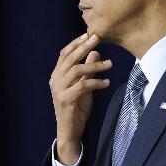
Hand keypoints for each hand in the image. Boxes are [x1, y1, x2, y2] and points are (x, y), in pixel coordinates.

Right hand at [50, 34, 111, 164]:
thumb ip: (87, 70)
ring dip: (95, 65)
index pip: (64, 54)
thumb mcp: (83, 86)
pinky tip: (107, 82)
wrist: (69, 130)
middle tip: (98, 38)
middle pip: (70, 58)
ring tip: (110, 64)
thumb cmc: (76, 107)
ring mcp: (59, 89)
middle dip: (84, 47)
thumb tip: (96, 52)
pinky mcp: (66, 99)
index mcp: (57, 75)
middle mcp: (55, 80)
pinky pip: (83, 85)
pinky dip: (96, 82)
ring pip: (77, 70)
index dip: (76, 43)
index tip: (88, 35)